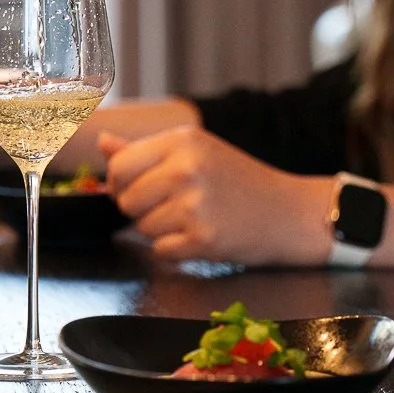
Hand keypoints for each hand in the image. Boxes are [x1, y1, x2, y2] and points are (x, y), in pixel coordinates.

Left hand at [99, 126, 329, 265]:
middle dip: (142, 210)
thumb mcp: (196, 152)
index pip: (119, 167)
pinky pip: (162, 251)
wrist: (290, 213)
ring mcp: (195, 204)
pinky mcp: (204, 238)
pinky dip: (177, 250)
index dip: (120, 185)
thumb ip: (144, 151)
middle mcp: (186, 168)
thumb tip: (103, 144)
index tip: (139, 190)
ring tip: (195, 219)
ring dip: (162, 231)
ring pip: (143, 228)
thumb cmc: (240, 182)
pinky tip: (202, 236)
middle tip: (176, 207)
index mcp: (182, 141)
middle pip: (126, 201)